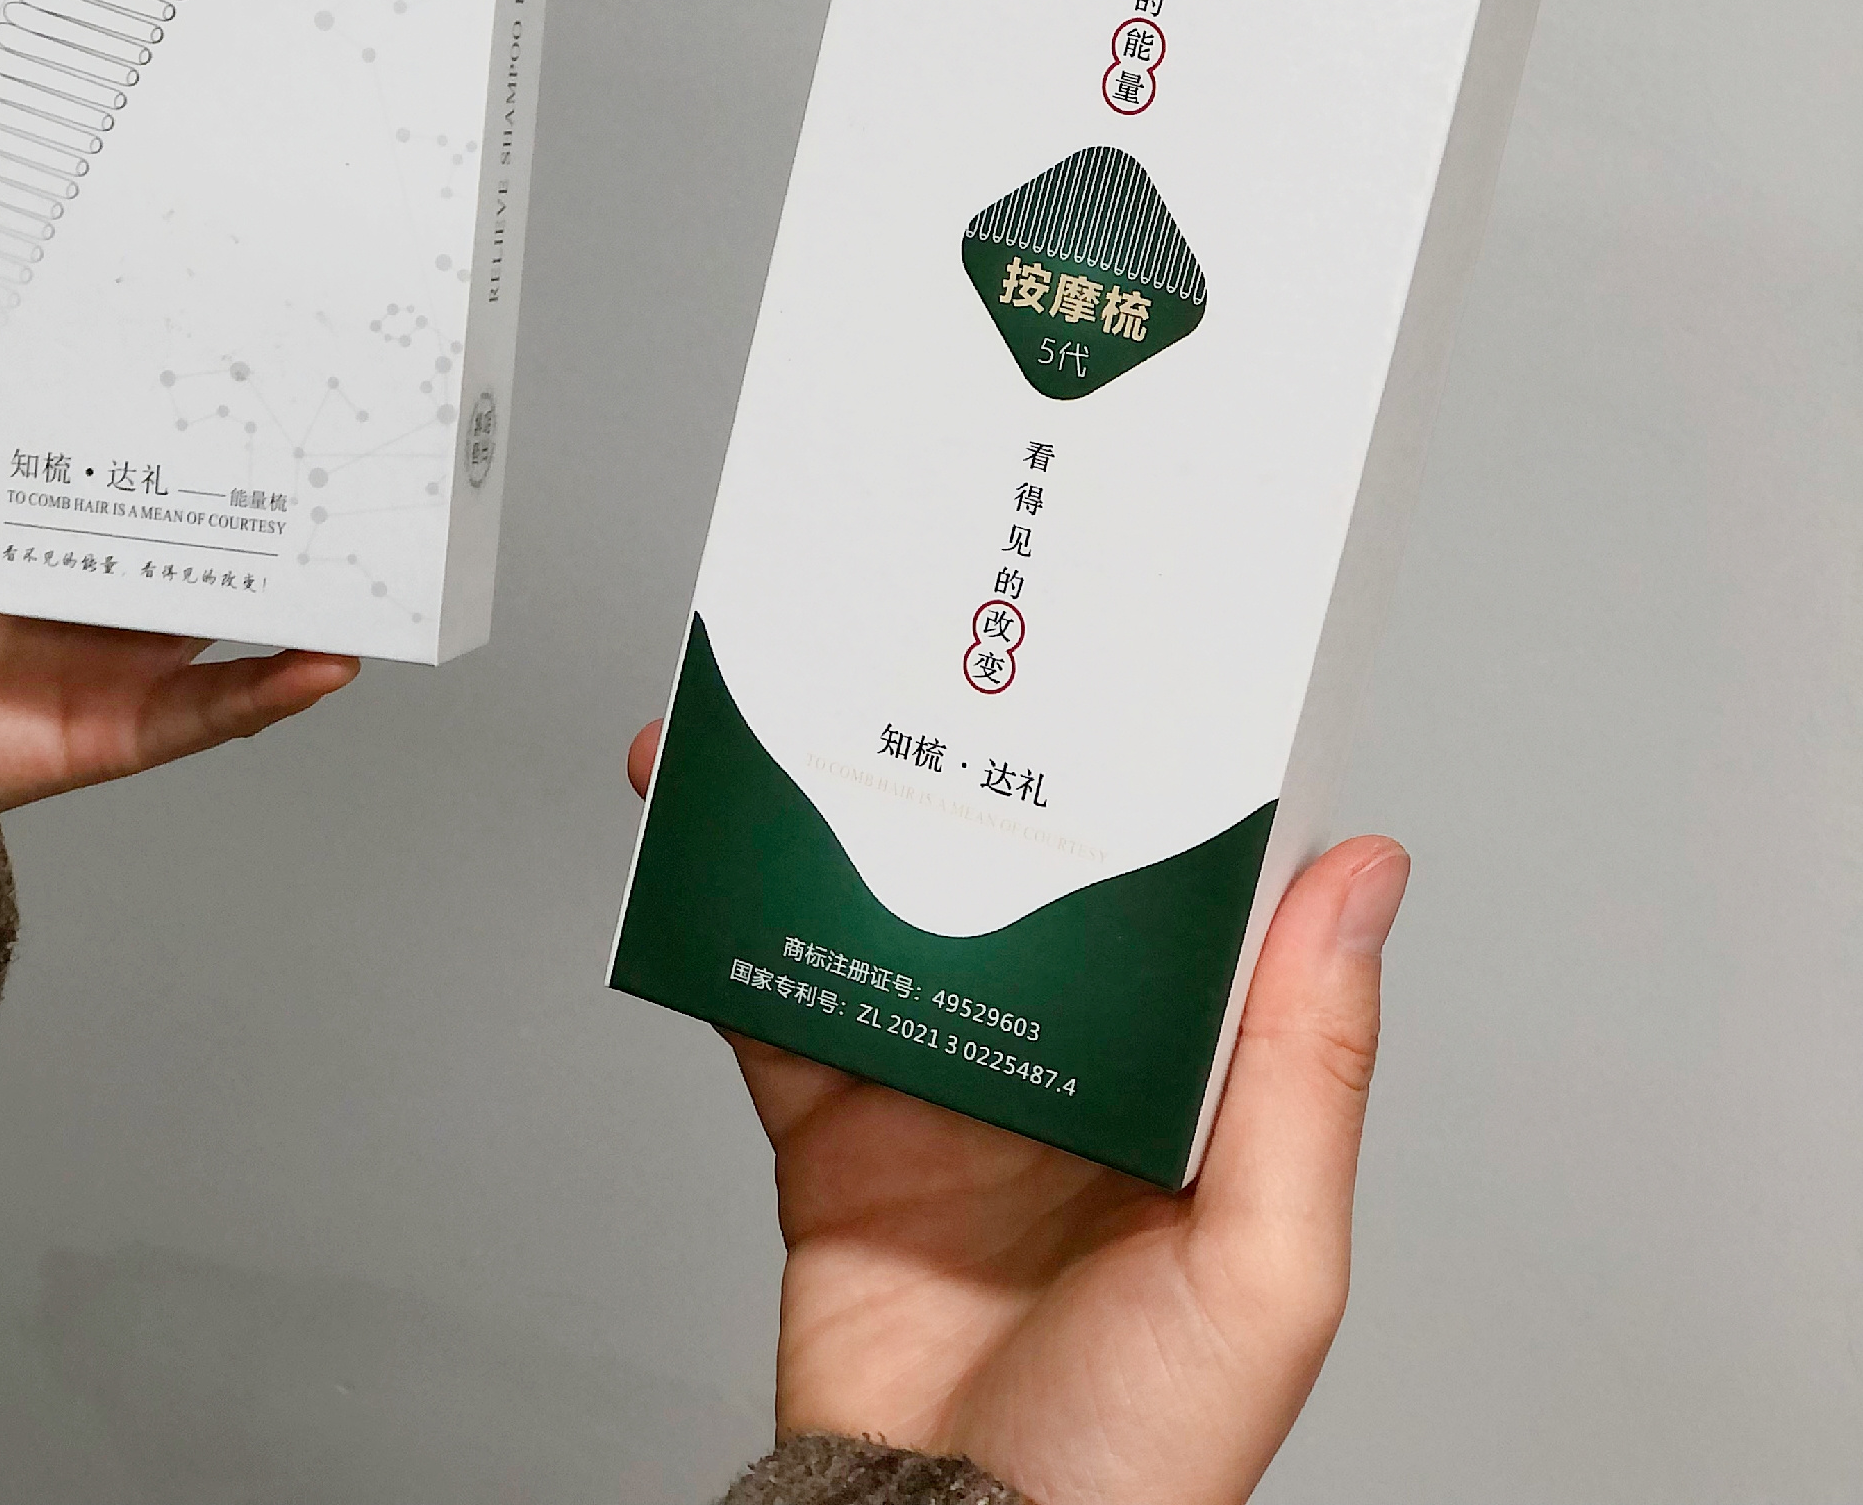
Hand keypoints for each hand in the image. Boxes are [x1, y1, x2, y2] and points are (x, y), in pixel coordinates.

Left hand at [0, 203, 358, 808]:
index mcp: (54, 481)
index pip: (161, 421)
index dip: (223, 378)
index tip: (283, 323)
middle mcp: (98, 558)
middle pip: (224, 509)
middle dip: (298, 470)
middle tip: (365, 414)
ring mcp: (113, 644)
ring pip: (242, 605)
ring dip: (316, 576)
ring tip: (381, 532)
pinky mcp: (111, 724)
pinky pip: (213, 711)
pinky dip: (276, 689)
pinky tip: (327, 655)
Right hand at [628, 720, 1405, 1504]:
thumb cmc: (1137, 1460)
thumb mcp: (1265, 1267)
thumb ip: (1308, 1070)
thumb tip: (1364, 873)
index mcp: (1191, 1083)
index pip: (1189, 900)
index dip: (1170, 786)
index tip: (1139, 670)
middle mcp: (1070, 1065)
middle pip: (1027, 880)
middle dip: (986, 771)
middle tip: (950, 649)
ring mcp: (946, 1088)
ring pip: (895, 907)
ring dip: (845, 813)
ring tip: (808, 707)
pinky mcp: (836, 1123)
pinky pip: (779, 993)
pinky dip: (733, 913)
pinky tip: (710, 836)